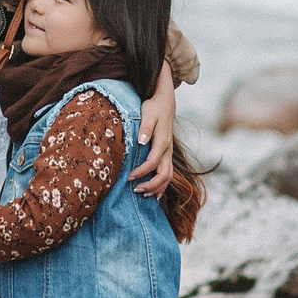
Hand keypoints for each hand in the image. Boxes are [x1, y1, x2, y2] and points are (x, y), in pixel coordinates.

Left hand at [132, 63, 178, 196]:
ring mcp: (169, 153)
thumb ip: (145, 127)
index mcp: (162, 142)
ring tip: (144, 195)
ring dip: (157, 188)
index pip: (153, 163)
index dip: (141, 172)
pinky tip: (154, 192)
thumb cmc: (154, 107)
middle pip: (164, 174)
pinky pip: (168, 173)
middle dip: (151, 185)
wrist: (165, 101)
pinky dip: (162, 184)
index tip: (129, 177)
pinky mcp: (167, 153)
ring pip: (168, 176)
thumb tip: (141, 141)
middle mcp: (167, 150)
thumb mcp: (148, 113)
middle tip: (136, 190)